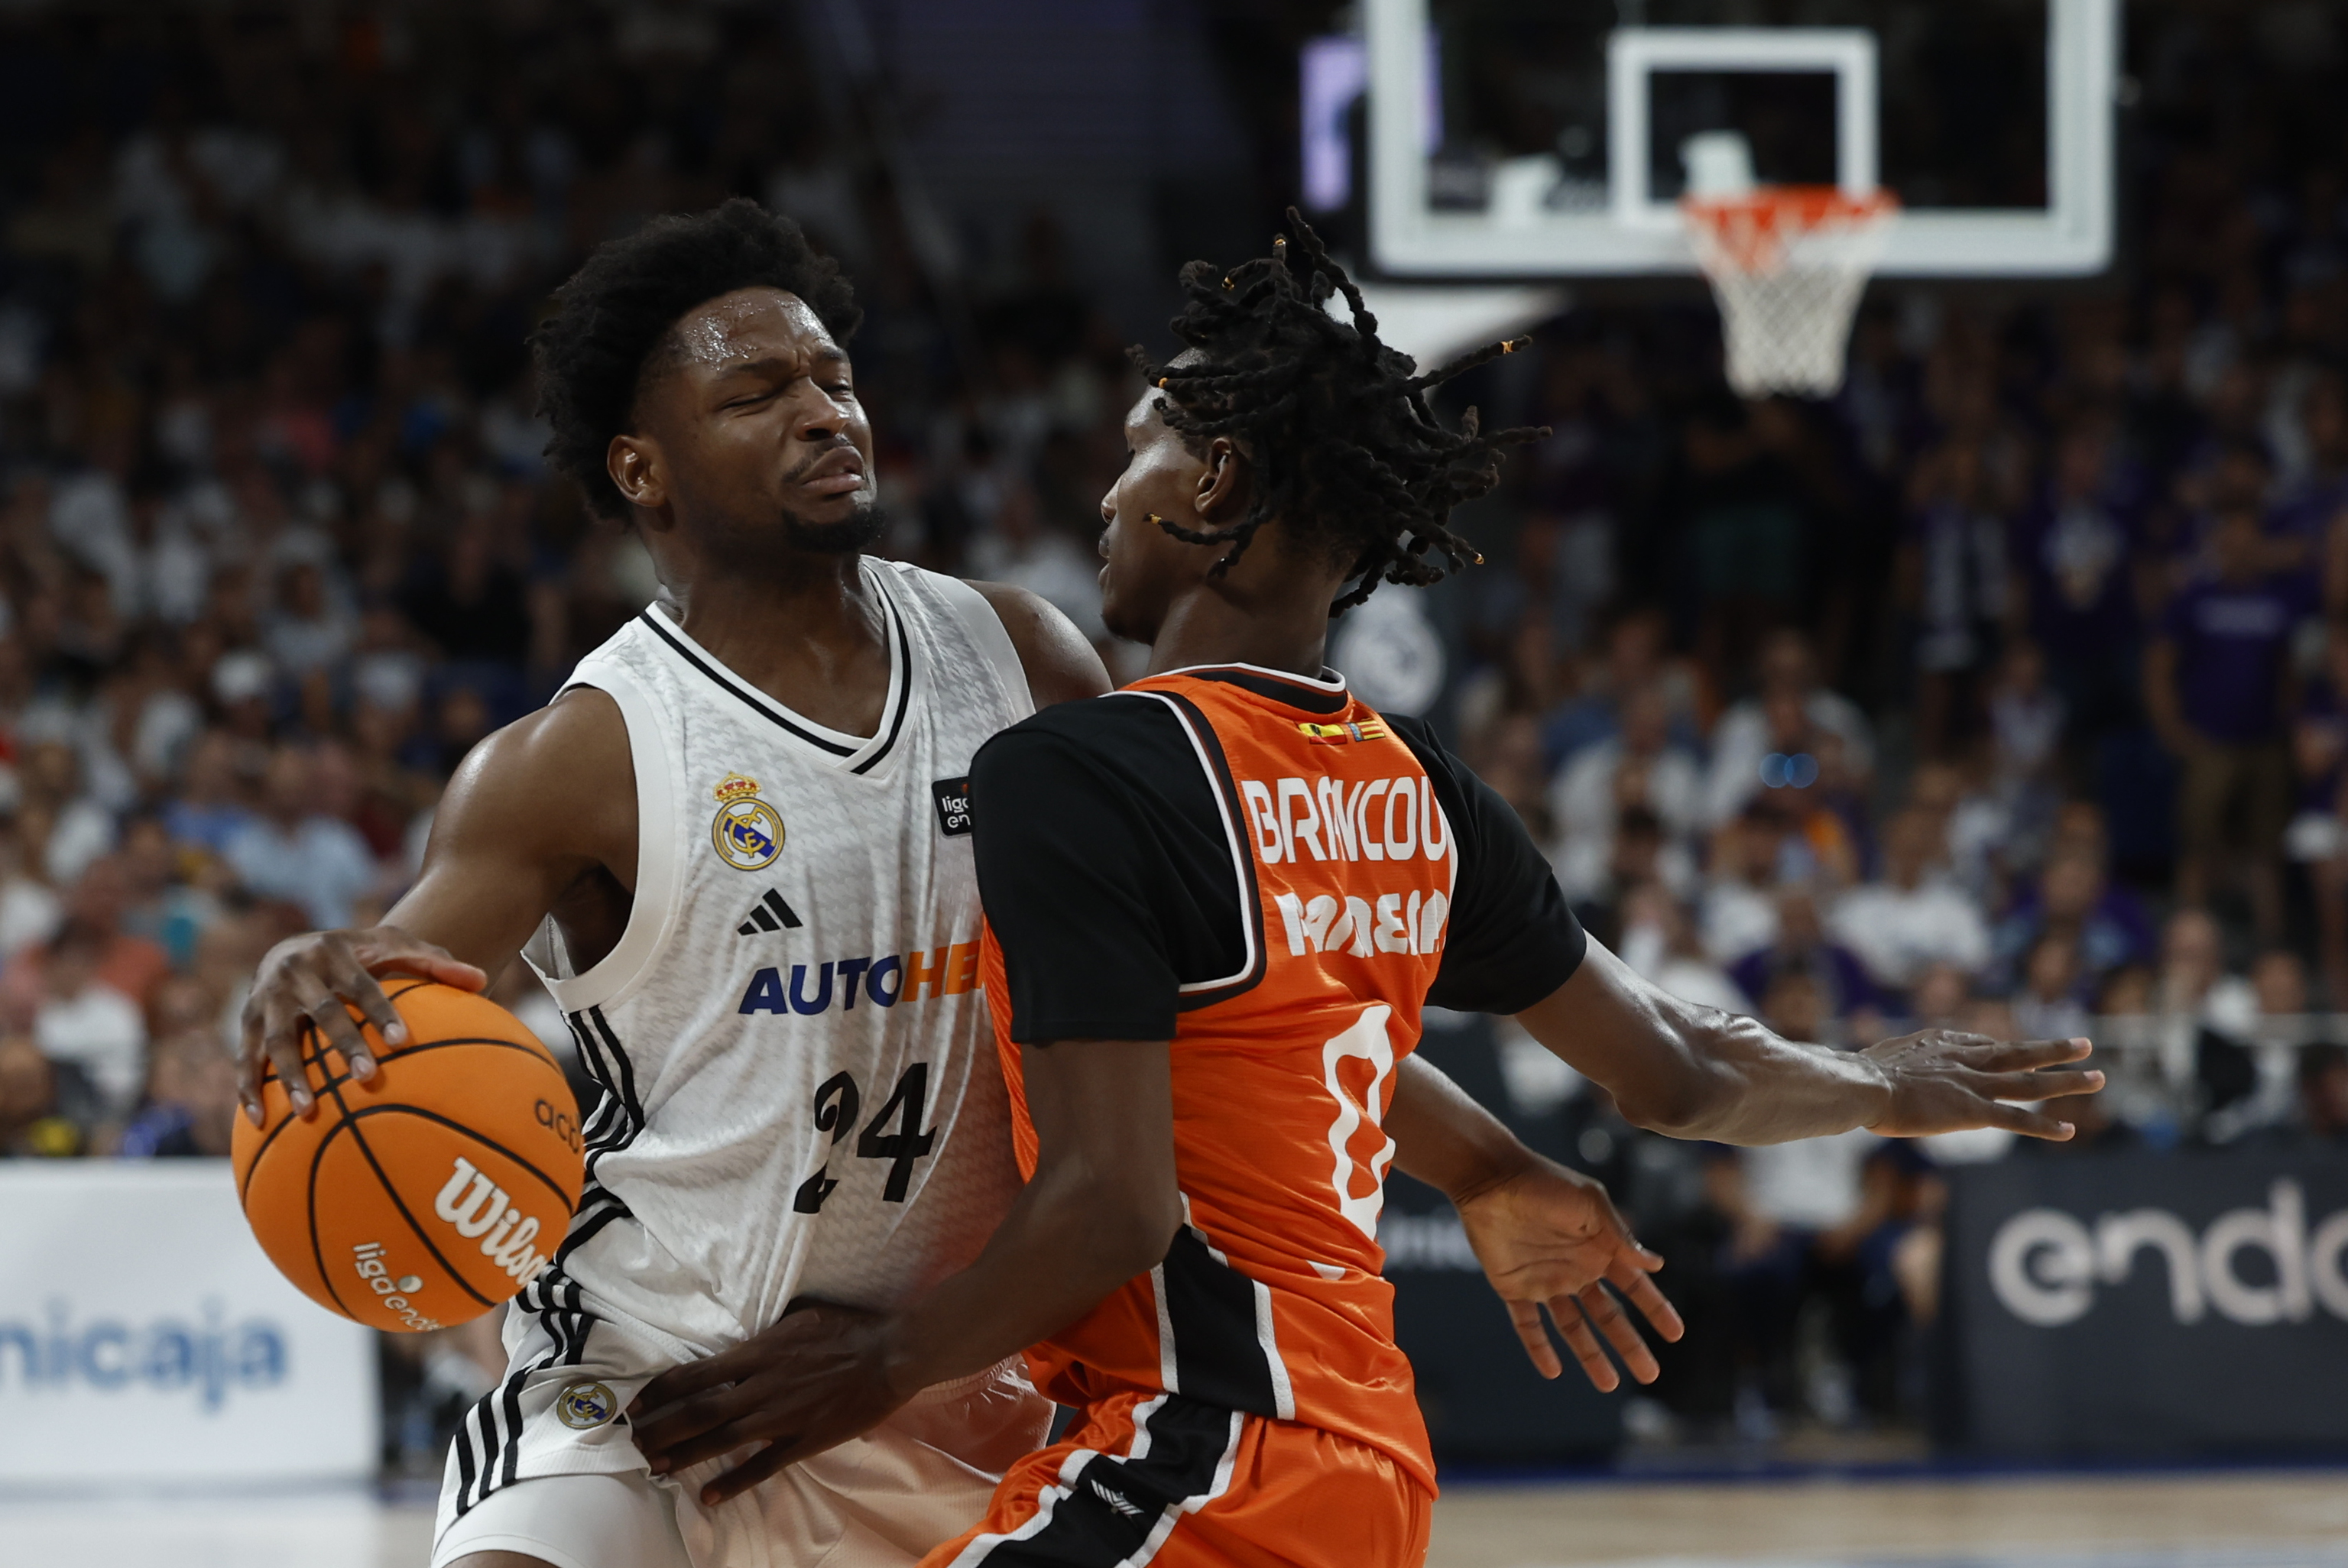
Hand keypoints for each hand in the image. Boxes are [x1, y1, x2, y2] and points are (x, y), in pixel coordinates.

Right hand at [238, 925, 487, 1124]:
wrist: (297, 945)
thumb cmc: (361, 953)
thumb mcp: (395, 947)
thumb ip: (435, 964)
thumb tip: (483, 981)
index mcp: (335, 951)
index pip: (362, 984)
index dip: (381, 1012)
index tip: (402, 1041)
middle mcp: (296, 971)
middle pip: (322, 1012)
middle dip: (343, 1044)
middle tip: (366, 1077)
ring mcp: (265, 997)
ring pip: (276, 1039)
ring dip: (290, 1075)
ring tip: (308, 1110)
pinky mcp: (244, 1021)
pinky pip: (244, 1057)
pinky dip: (249, 1088)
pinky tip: (259, 1120)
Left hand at [629, 1300, 910, 1504]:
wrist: (890, 1355)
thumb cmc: (847, 1329)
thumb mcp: (800, 1315)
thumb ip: (767, 1328)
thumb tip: (746, 1328)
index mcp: (758, 1353)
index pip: (697, 1374)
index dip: (662, 1389)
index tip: (637, 1402)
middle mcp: (761, 1387)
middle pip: (698, 1411)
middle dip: (661, 1427)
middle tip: (633, 1442)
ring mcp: (780, 1417)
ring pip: (721, 1440)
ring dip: (684, 1455)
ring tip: (655, 1467)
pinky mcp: (803, 1441)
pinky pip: (763, 1466)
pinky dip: (735, 1482)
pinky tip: (710, 1497)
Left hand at [1451, 1156, 1684, 1391]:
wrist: (1490, 1177)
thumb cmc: (1544, 1184)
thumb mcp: (1589, 1204)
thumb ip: (1619, 1235)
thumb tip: (1656, 1266)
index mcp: (1599, 1249)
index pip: (1634, 1286)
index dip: (1655, 1309)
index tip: (1675, 1334)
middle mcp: (1576, 1269)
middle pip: (1608, 1316)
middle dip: (1629, 1344)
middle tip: (1650, 1375)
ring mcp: (1545, 1280)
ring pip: (1573, 1327)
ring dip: (1591, 1355)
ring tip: (1609, 1385)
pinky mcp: (1513, 1287)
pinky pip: (1528, 1325)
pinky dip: (1538, 1347)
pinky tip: (1552, 1370)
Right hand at [1860, 1030, 2102, 1139]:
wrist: (1863, 1084)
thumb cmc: (1860, 1073)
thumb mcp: (1882, 1055)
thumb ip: (1896, 1058)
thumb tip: (1882, 1062)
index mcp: (1943, 1045)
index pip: (1983, 1046)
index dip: (2006, 1051)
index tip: (2022, 1052)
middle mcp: (1965, 1061)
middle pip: (2019, 1054)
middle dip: (2053, 1050)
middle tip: (2085, 1045)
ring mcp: (1973, 1086)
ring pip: (2030, 1083)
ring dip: (2066, 1082)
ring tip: (2098, 1078)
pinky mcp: (1972, 1111)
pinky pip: (2015, 1120)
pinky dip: (2042, 1126)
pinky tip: (2068, 1132)